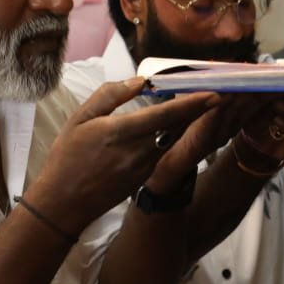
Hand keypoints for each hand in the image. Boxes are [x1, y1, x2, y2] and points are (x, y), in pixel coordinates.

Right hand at [31, 78, 218, 232]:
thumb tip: (140, 81)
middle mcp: (139, 151)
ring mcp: (144, 167)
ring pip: (173, 140)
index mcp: (121, 132)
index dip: (192, 104)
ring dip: (189, 124)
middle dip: (200, 111)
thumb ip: (110, 95)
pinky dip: (174, 138)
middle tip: (219, 94)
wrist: (64, 203)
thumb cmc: (67, 157)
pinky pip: (164, 152)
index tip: (215, 93)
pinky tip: (179, 127)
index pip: (166, 115)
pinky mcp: (144, 178)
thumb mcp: (80, 119)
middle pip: (178, 127)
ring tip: (204, 106)